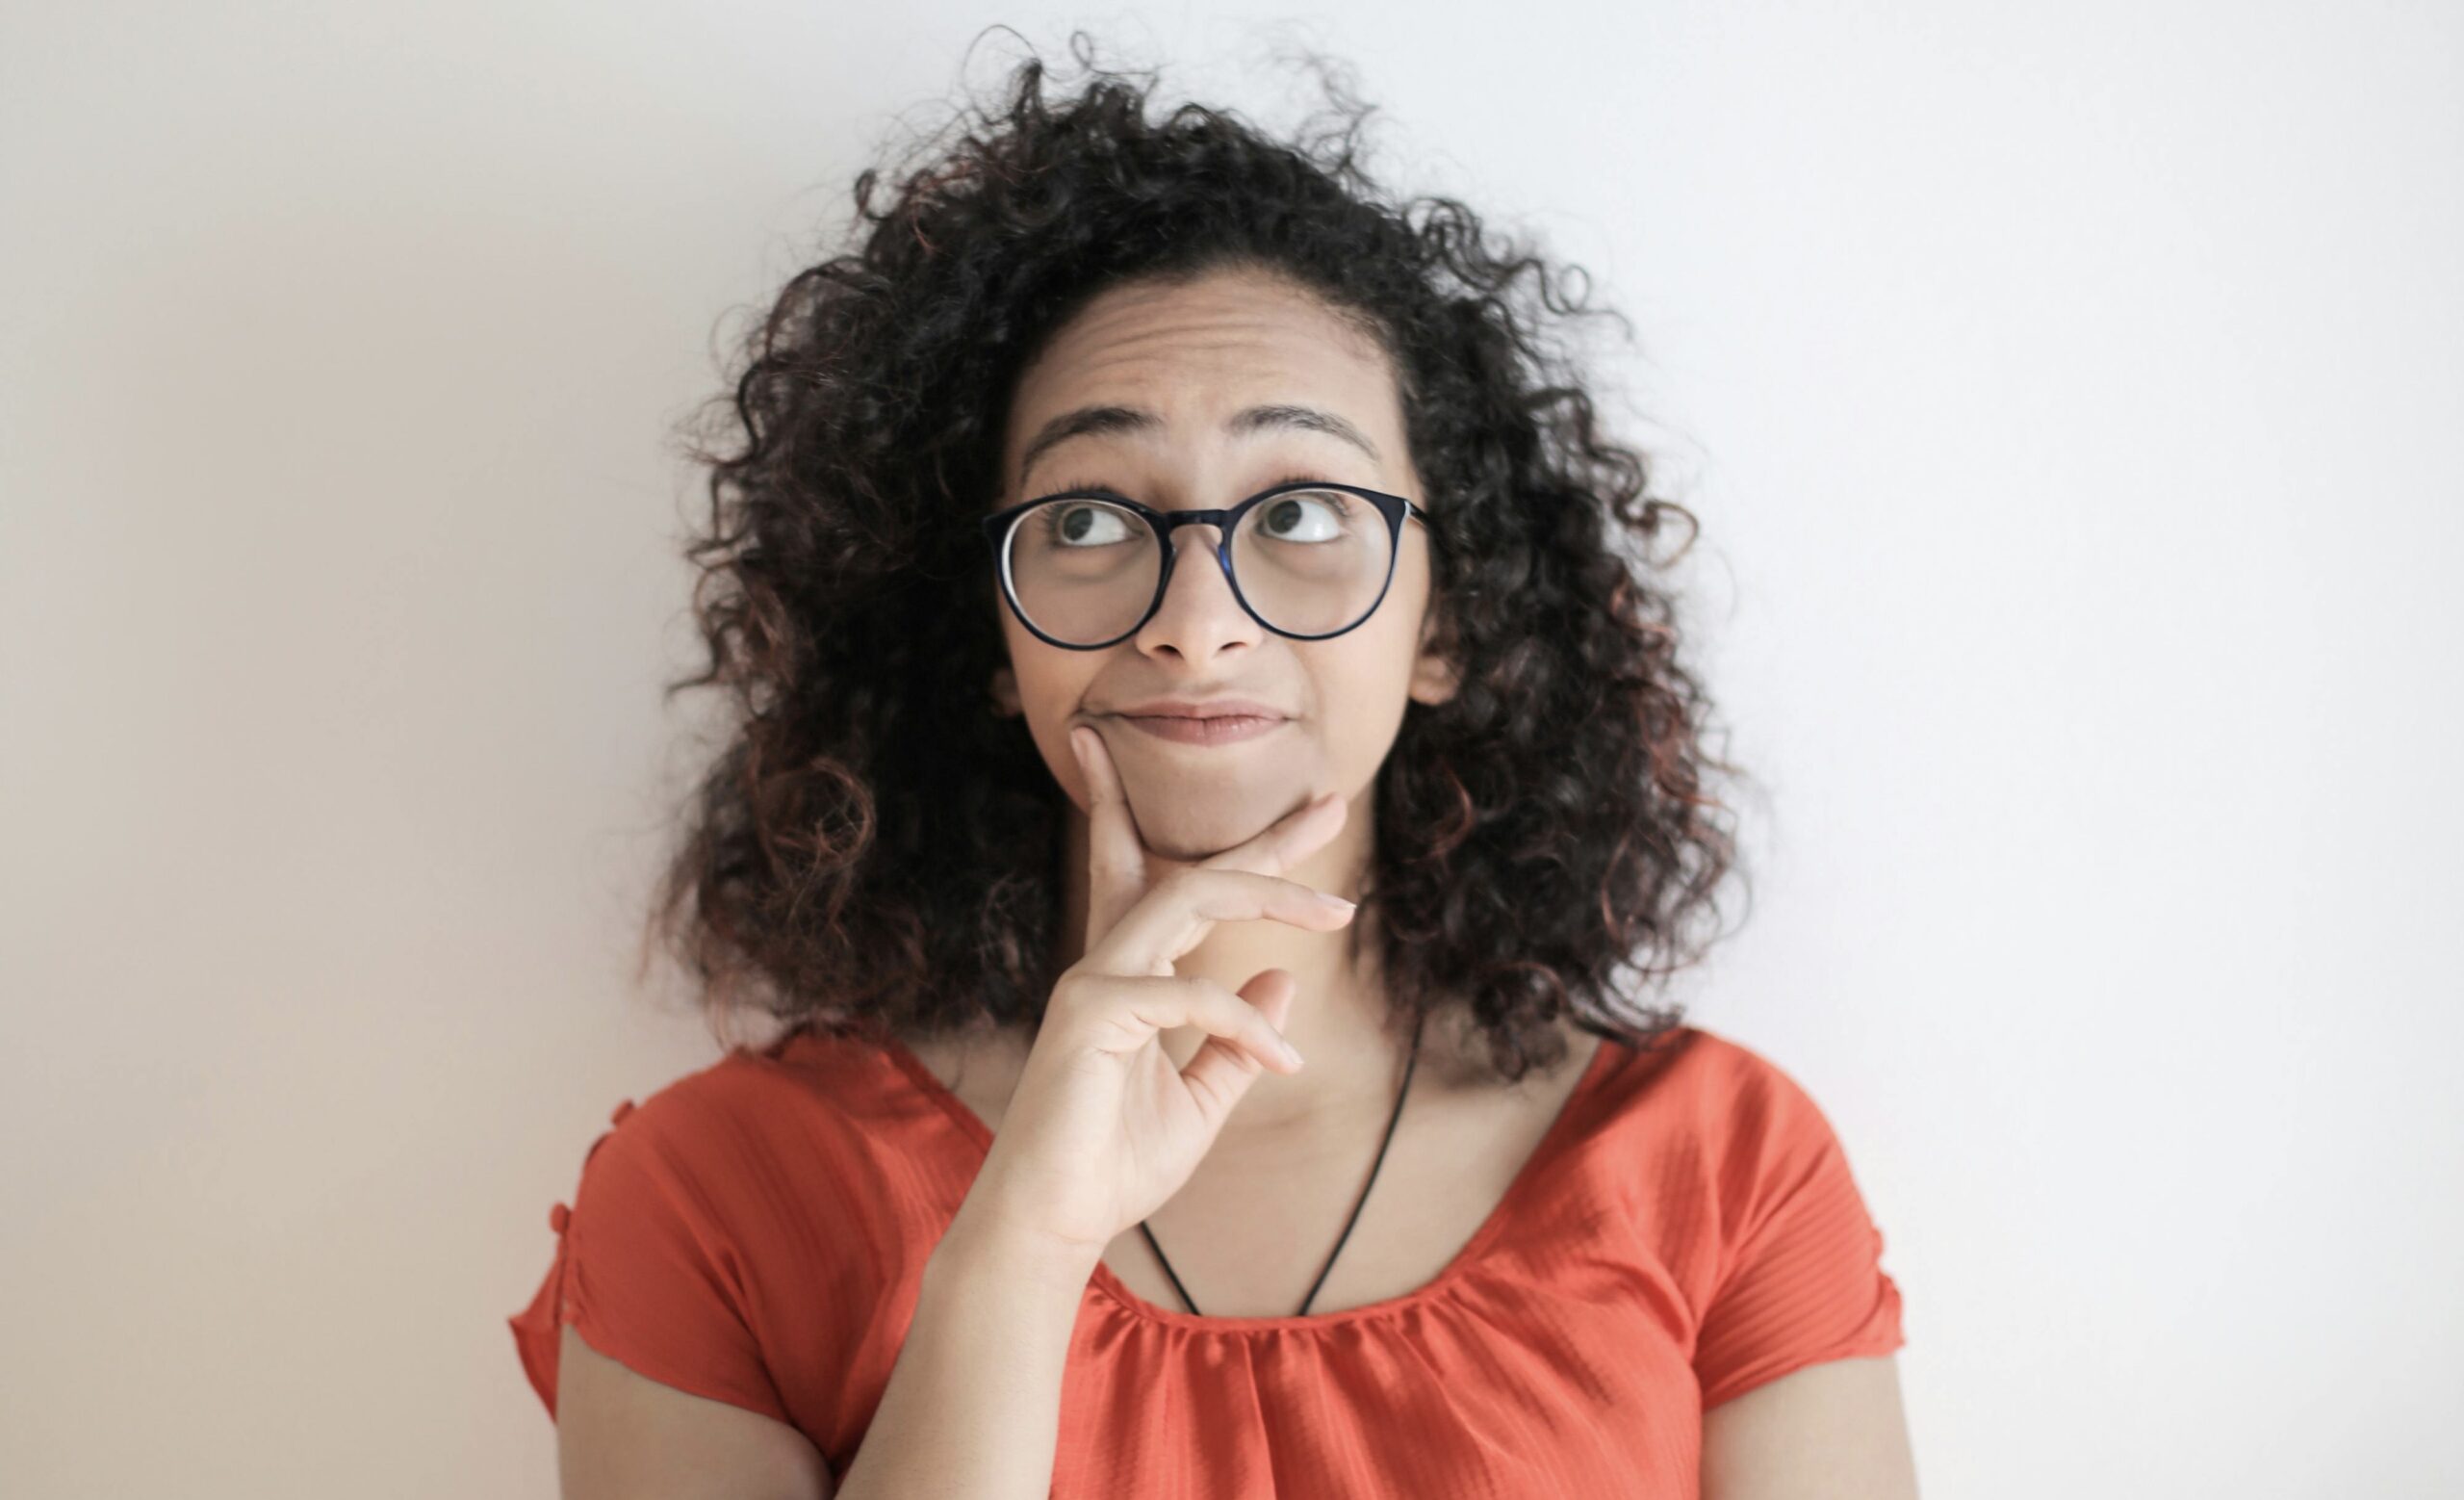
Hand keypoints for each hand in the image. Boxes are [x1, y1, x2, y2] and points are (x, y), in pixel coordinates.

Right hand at [950, 723, 1355, 1261]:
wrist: (1055, 1221)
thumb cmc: (1115, 1163)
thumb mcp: (1201, 1100)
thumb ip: (1237, 1039)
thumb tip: (1283, 976)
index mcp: (1133, 977)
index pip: (1182, 891)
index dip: (1245, 855)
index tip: (1312, 820)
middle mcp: (1110, 963)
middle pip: (1192, 874)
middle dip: (1265, 841)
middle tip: (1334, 807)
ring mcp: (1095, 982)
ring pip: (1188, 898)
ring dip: (1269, 895)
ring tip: (1338, 912)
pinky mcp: (1090, 1013)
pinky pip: (1189, 994)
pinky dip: (1245, 1024)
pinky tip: (1283, 1062)